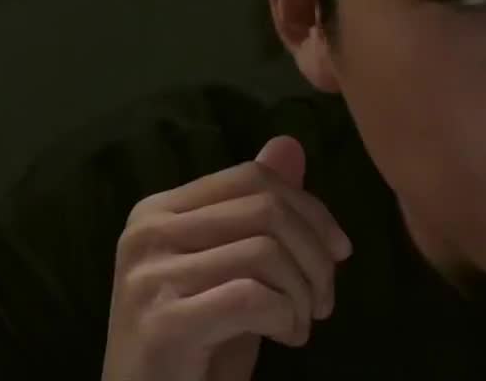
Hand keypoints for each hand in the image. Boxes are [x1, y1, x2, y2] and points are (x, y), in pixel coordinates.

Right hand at [101, 136, 351, 380]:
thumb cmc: (198, 341)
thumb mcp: (236, 268)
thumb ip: (257, 209)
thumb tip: (291, 144)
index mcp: (158, 210)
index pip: (254, 178)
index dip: (311, 210)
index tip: (340, 250)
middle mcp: (146, 234)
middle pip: (266, 210)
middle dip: (316, 256)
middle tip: (323, 299)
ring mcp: (148, 277)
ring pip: (265, 253)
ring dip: (303, 294)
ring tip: (301, 323)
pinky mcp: (162, 323)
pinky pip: (253, 297)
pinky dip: (286, 318)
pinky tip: (287, 338)